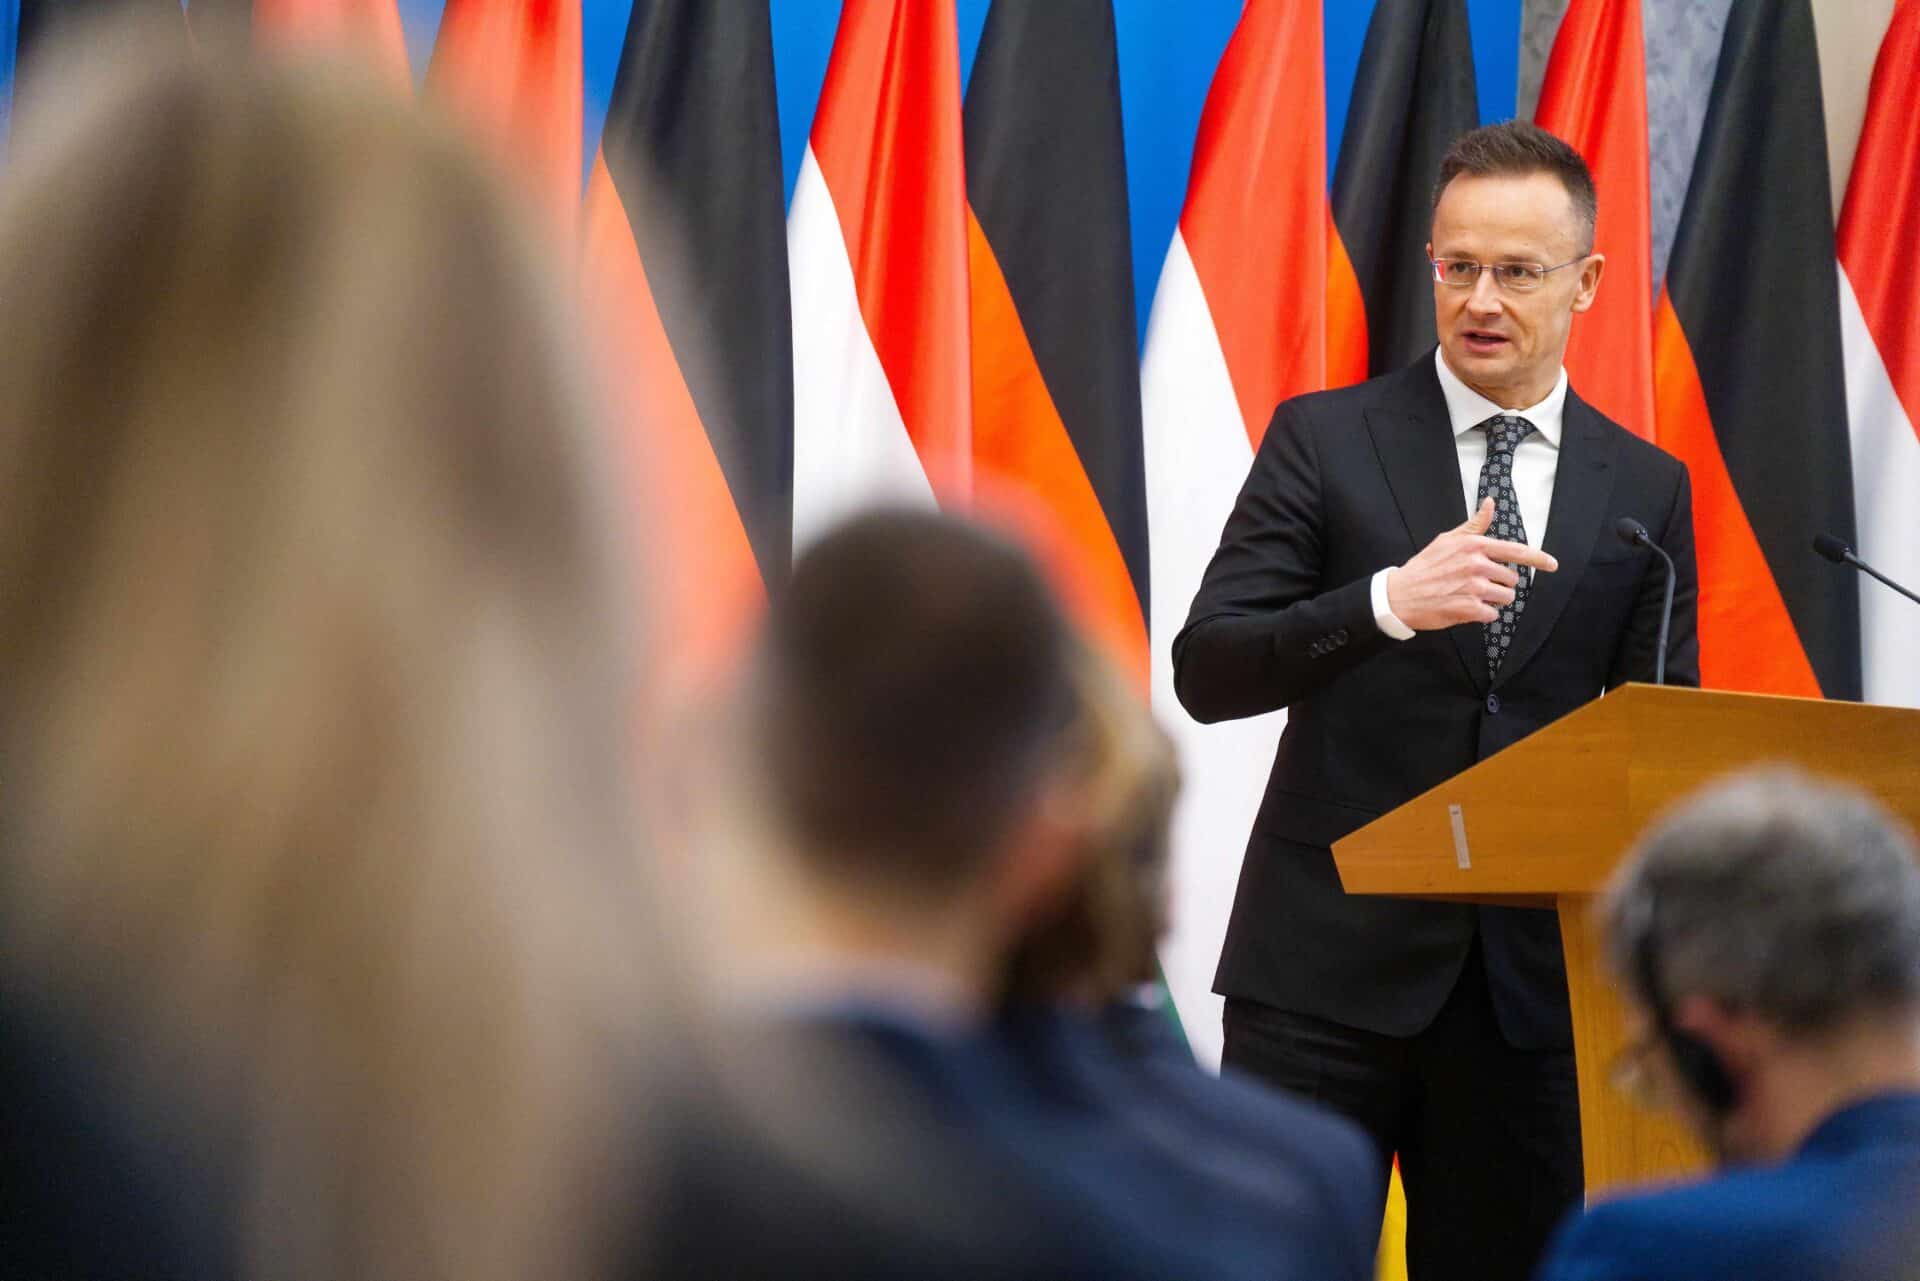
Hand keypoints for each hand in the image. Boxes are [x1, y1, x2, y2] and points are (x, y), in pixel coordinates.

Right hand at [1385, 497, 1557, 630]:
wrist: (1400, 594)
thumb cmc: (1424, 567)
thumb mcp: (1447, 540)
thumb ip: (1474, 525)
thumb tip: (1490, 503)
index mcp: (1474, 546)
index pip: (1516, 551)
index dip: (1539, 559)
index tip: (1553, 564)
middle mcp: (1476, 565)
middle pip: (1511, 579)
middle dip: (1500, 585)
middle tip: (1478, 585)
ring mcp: (1473, 587)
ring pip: (1505, 598)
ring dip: (1494, 601)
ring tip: (1472, 597)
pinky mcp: (1469, 608)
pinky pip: (1491, 614)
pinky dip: (1482, 614)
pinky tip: (1466, 608)